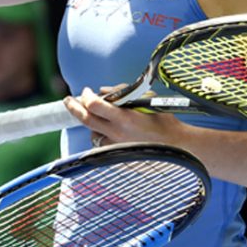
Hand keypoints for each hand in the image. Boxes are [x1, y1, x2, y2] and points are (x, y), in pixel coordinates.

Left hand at [64, 87, 182, 146]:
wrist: (179, 148)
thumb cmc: (165, 121)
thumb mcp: (146, 100)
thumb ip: (123, 93)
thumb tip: (104, 90)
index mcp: (124, 118)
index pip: (94, 105)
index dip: (86, 96)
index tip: (87, 91)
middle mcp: (116, 134)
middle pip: (85, 119)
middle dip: (73, 108)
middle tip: (67, 100)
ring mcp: (116, 146)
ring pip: (91, 132)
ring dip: (89, 122)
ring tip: (91, 114)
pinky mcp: (118, 155)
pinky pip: (101, 144)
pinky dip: (99, 134)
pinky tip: (104, 129)